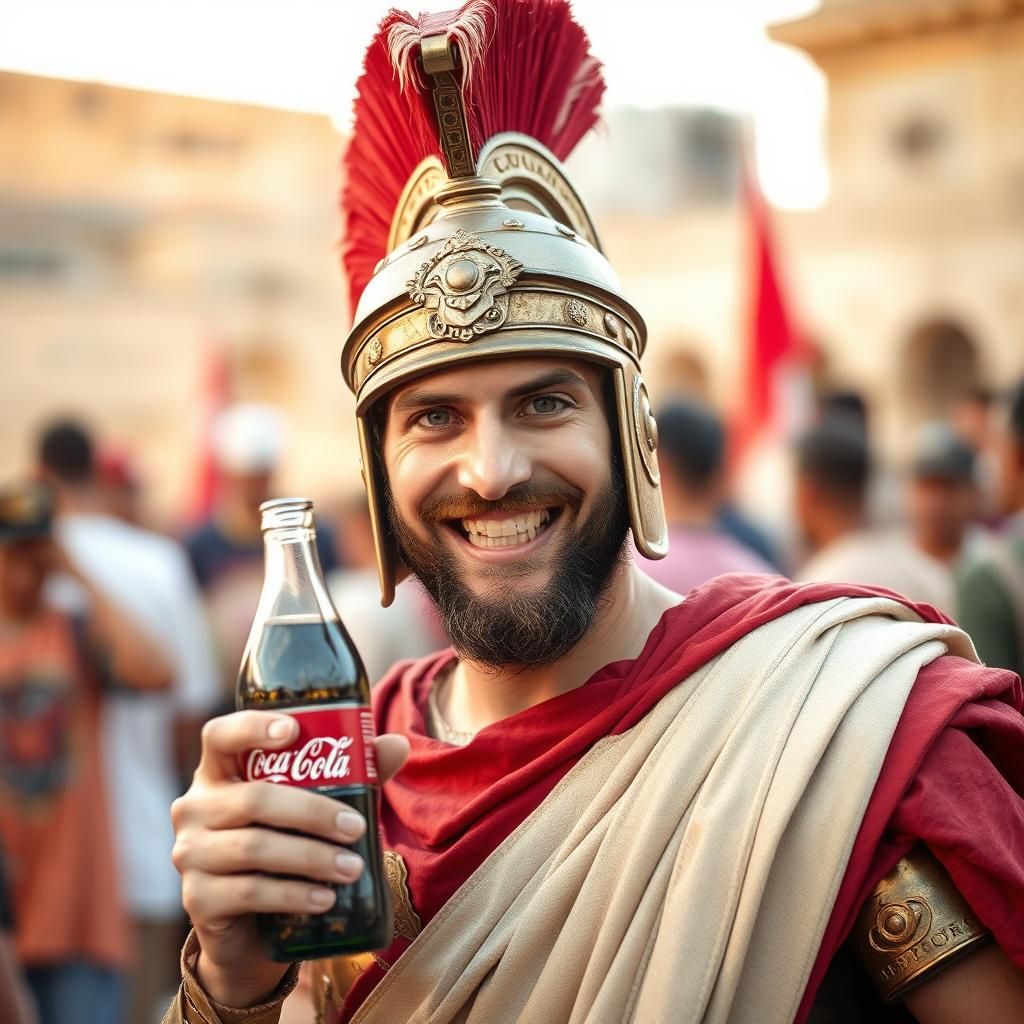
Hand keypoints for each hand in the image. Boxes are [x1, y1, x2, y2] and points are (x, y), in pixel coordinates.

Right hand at [171, 711, 408, 1007]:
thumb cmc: (283, 842)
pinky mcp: (197, 899)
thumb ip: (351, 773)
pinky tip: (325, 898)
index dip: (251, 728)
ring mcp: (190, 853)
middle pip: (253, 799)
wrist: (250, 924)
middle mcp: (194, 806)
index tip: (294, 730)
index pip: (220, 736)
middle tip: (355, 827)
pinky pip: (248, 893)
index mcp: (219, 772)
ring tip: (352, 867)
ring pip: (253, 848)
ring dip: (311, 858)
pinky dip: (293, 894)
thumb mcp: (311, 803)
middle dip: (312, 812)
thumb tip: (397, 745)